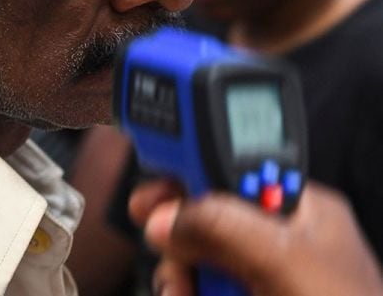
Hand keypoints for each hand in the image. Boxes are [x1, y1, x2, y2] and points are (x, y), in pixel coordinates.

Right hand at [129, 180, 382, 295]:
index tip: (152, 193)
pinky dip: (185, 292)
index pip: (232, 170)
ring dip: (179, 275)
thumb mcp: (283, 263)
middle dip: (180, 239)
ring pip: (196, 258)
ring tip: (185, 293)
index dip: (188, 176)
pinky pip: (201, 288)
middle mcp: (281, 240)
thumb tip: (164, 216)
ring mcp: (264, 279)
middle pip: (204, 217)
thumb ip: (221, 226)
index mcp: (302, 209)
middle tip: (170, 255)